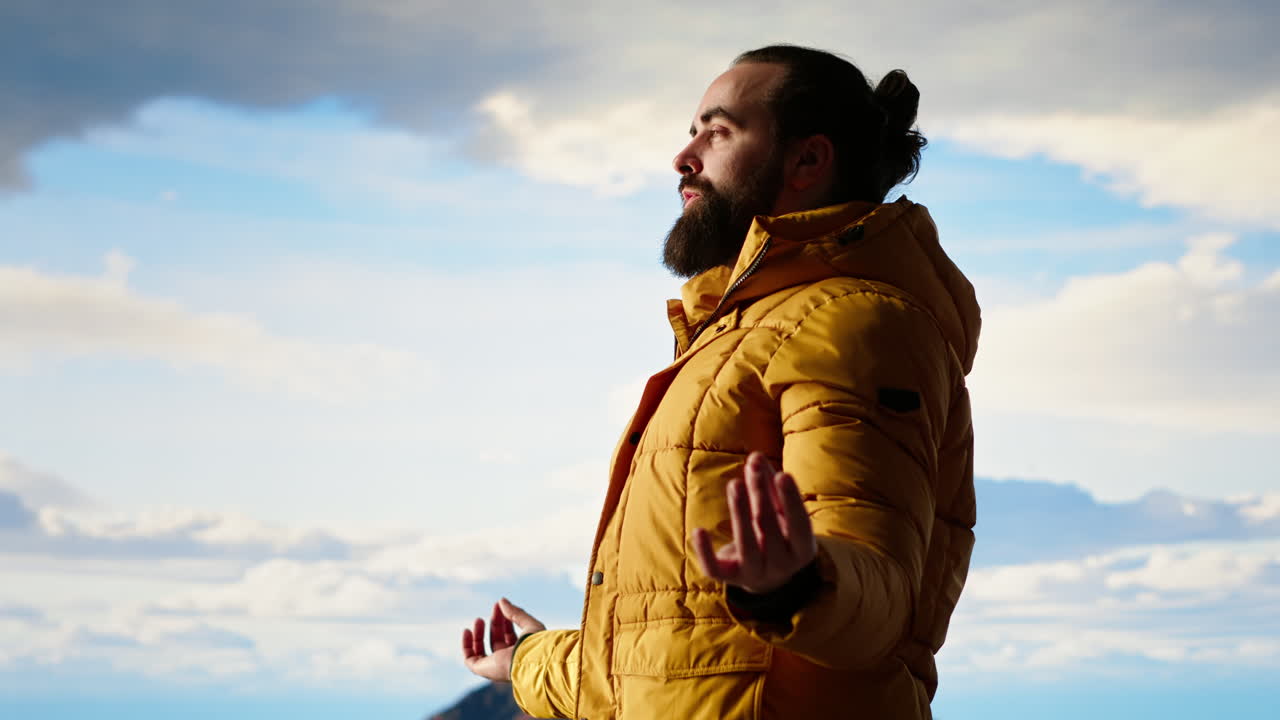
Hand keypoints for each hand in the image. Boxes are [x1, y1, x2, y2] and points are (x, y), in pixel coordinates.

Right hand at [461, 597, 545, 682]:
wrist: (530, 660)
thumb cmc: (535, 644)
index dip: (505, 620)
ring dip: (479, 634)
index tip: (501, 605)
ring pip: (482, 650)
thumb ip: (516, 613)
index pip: (509, 635)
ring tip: (478, 619)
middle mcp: (508, 661)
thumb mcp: (529, 624)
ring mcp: (495, 666)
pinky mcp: (484, 670)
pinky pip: (470, 660)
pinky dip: (466, 646)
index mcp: (521, 652)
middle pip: (497, 640)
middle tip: (495, 607)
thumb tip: (501, 600)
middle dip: (495, 623)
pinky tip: (467, 630)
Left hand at [692, 451, 816, 594]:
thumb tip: (755, 457)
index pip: (800, 524)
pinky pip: (715, 570)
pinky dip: (705, 552)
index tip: (783, 474)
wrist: (763, 574)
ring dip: (740, 512)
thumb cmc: (773, 531)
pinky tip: (698, 531)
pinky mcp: (730, 578)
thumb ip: (768, 486)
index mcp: (802, 549)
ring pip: (746, 546)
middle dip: (760, 496)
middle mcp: (782, 566)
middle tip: (753, 468)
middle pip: (770, 530)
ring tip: (735, 484)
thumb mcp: (777, 512)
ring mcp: (755, 574)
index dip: (791, 500)